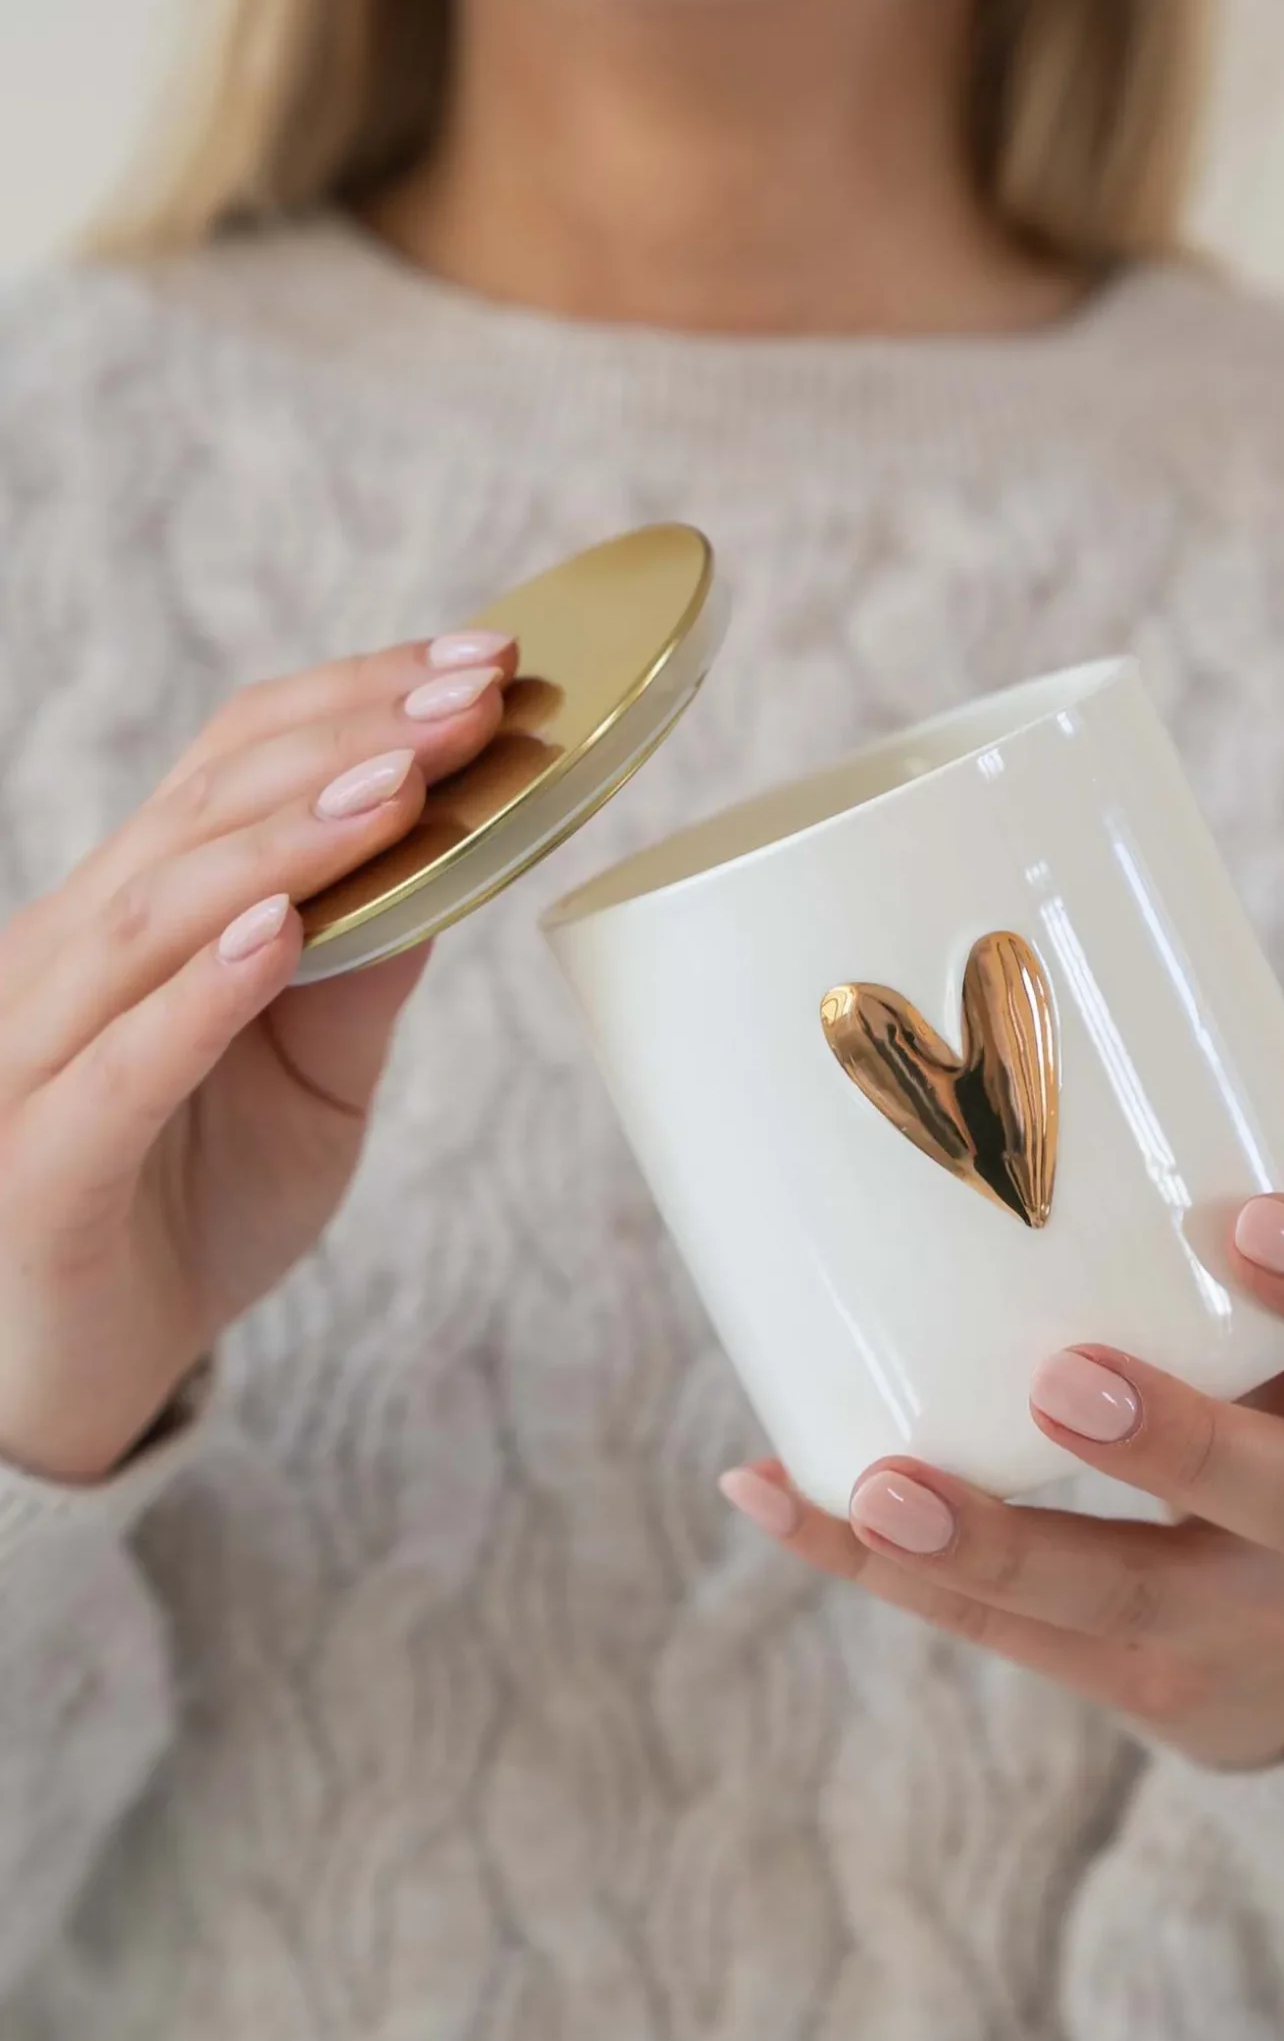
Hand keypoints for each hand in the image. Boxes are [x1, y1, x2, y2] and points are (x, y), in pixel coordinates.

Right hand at [0, 630, 516, 1484]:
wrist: (78, 1379)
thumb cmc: (189, 1208)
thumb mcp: (313, 1082)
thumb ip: (361, 975)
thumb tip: (456, 852)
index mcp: (138, 916)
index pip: (231, 761)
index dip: (352, 699)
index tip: (483, 661)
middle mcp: (70, 958)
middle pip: (201, 812)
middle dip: (347, 741)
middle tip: (474, 698)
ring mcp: (35, 1055)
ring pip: (156, 913)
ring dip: (288, 840)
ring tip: (402, 784)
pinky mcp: (38, 1167)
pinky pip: (116, 1067)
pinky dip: (199, 995)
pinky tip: (282, 935)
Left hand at [721, 1199, 1283, 1769]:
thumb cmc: (1279, 1414)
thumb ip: (1184, 1223)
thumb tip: (982, 1010)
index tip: (1256, 1218)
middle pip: (1278, 1493)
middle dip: (1174, 1439)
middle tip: (1067, 1379)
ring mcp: (1234, 1617)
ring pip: (1115, 1595)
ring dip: (990, 1541)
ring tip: (883, 1487)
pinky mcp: (1137, 1684)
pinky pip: (1002, 1635)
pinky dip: (881, 1565)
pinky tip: (779, 1493)